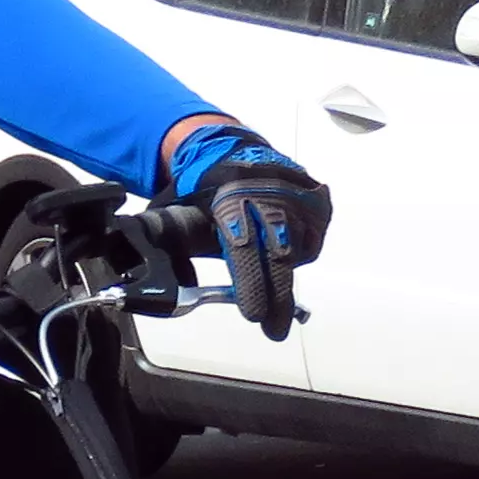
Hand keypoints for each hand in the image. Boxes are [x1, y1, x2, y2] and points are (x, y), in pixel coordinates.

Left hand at [167, 124, 330, 332]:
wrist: (230, 150)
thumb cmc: (198, 192)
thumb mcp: (174, 215)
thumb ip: (165, 247)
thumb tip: (162, 290)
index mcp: (230, 199)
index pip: (244, 248)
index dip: (252, 283)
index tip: (254, 315)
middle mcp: (271, 195)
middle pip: (280, 254)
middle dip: (277, 295)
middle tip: (274, 329)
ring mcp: (298, 196)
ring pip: (298, 250)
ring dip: (284, 274)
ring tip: (271, 289)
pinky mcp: (317, 200)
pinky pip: (312, 240)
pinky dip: (299, 252)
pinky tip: (281, 253)